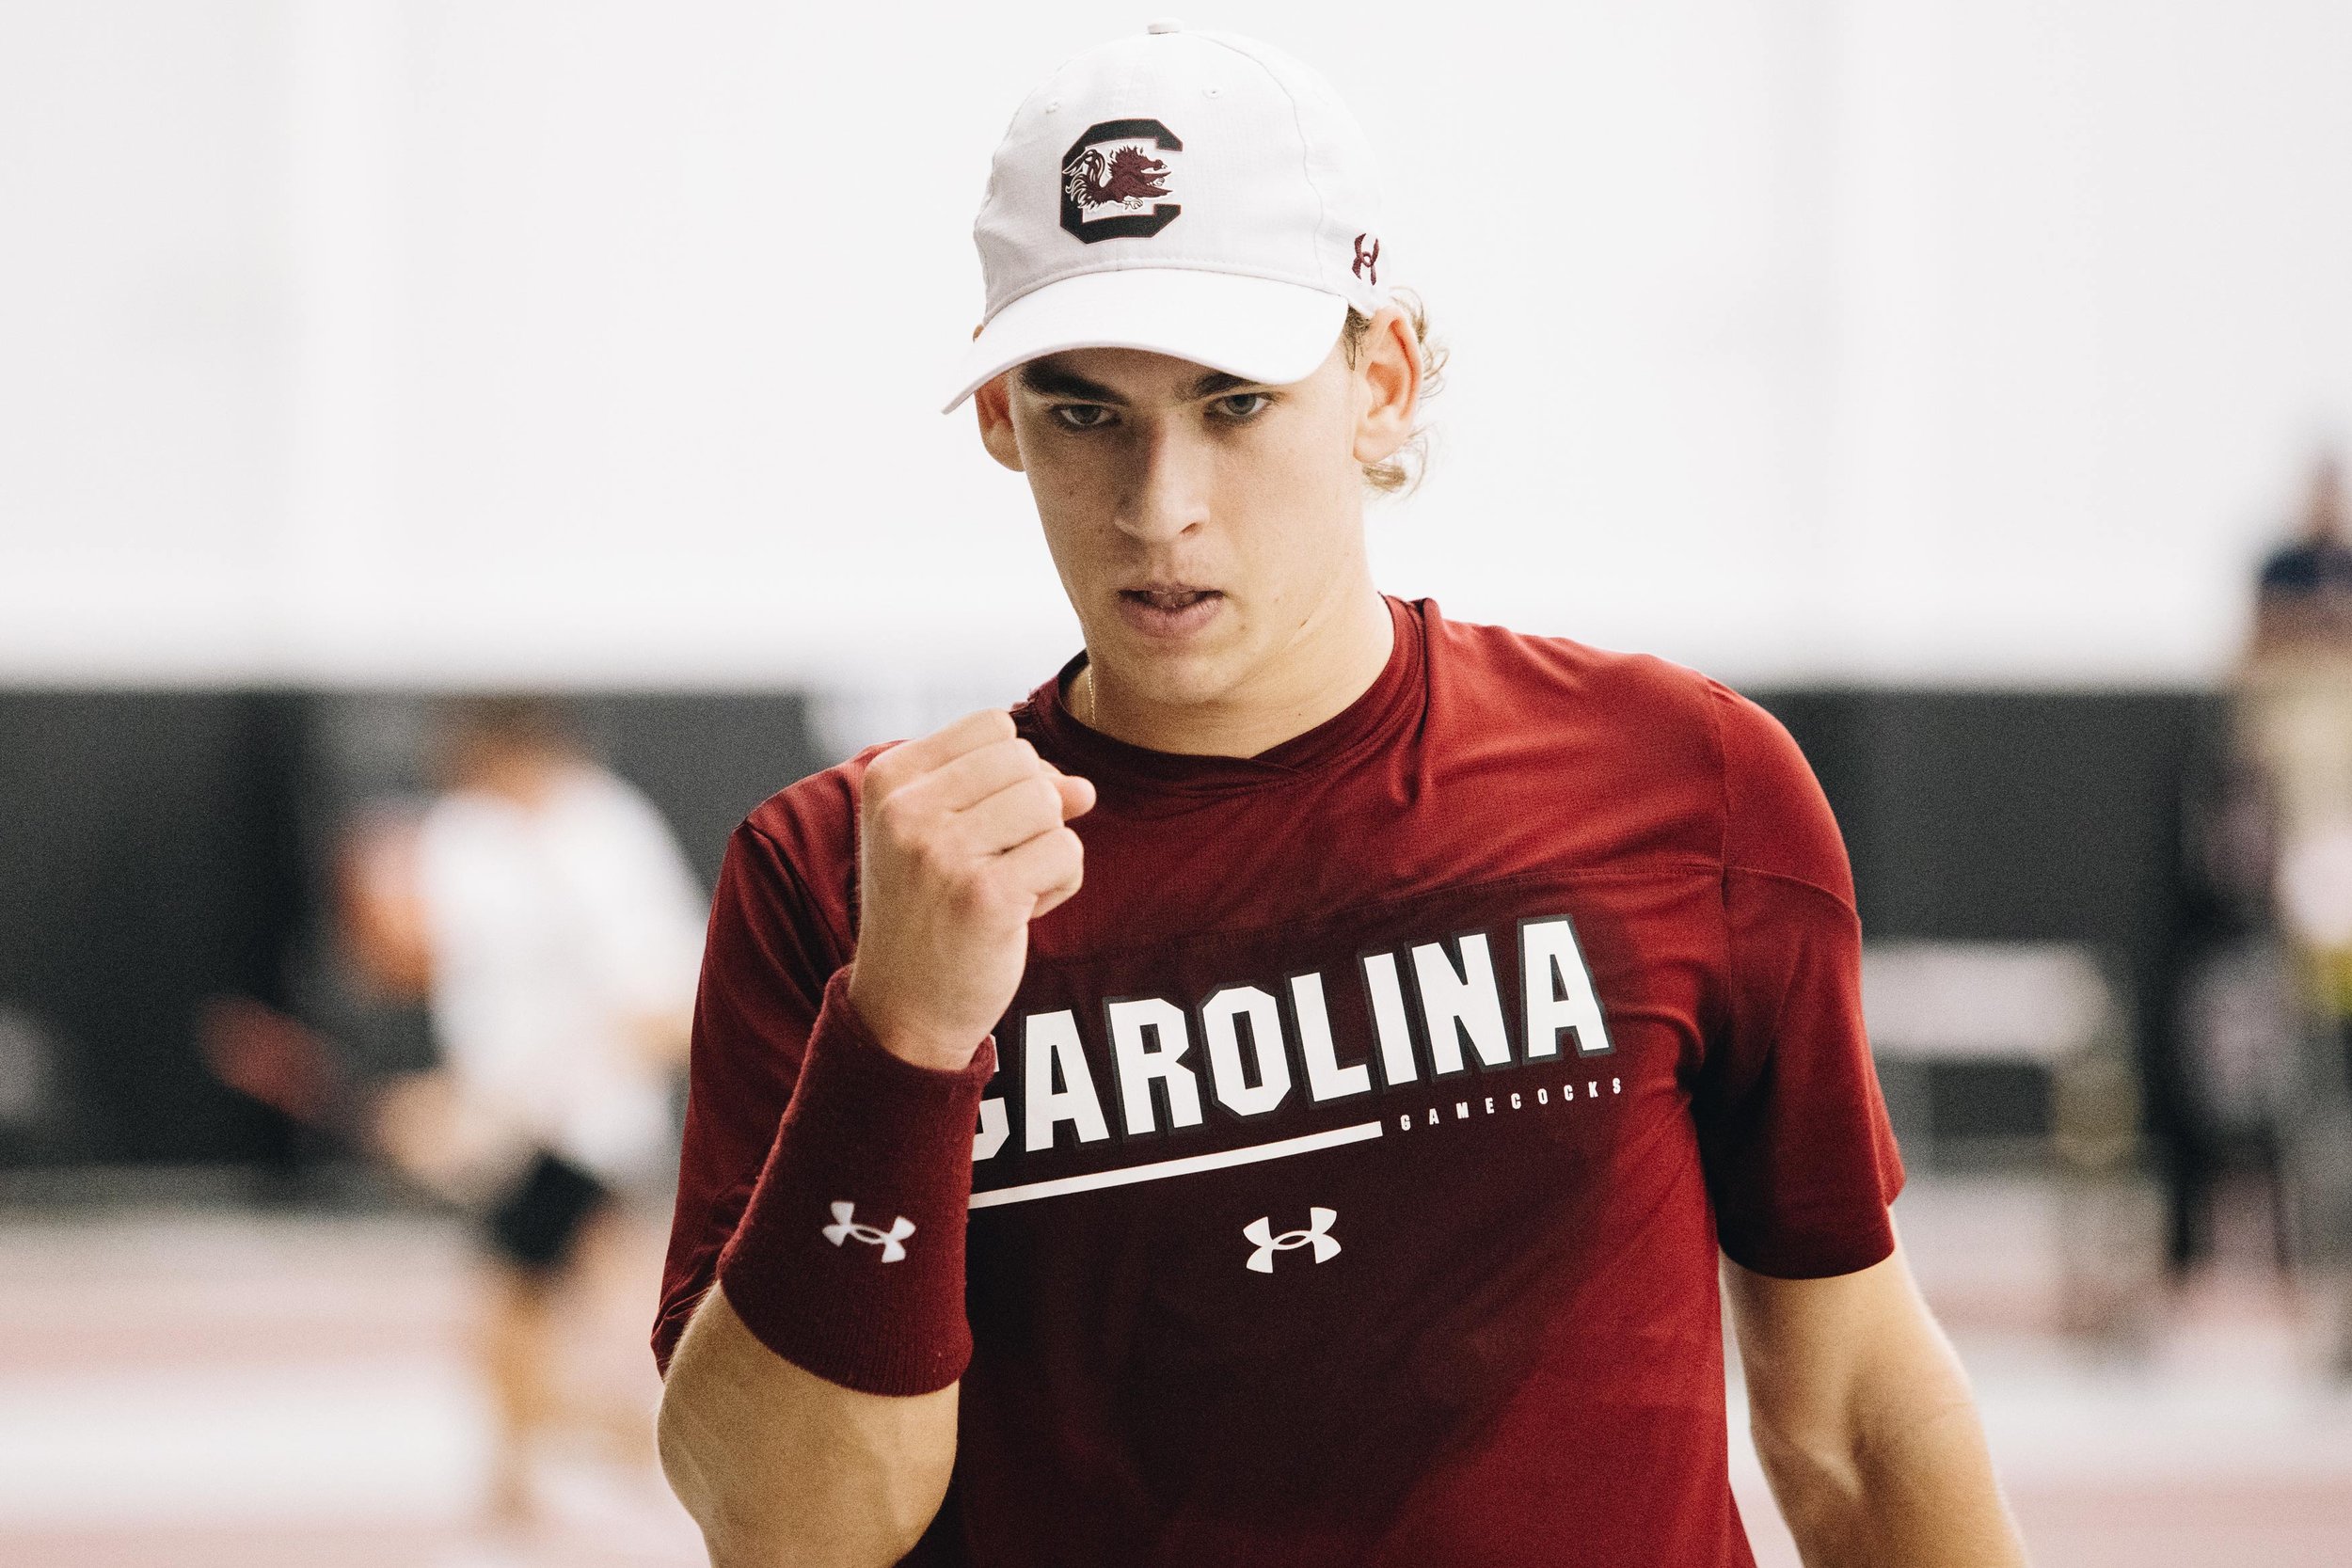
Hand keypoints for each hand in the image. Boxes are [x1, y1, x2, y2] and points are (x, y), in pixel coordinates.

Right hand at [847, 710, 1094, 1069]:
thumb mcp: (948, 835)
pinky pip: (1067, 852)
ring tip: (1006, 887)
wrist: (903, 1009)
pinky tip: (1020, 913)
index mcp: (888, 779)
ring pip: (1050, 802)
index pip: (993, 727)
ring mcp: (944, 851)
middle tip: (993, 864)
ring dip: (1047, 847)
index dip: (1012, 773)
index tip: (981, 826)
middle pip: (1025, 761)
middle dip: (1032, 811)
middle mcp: (907, 809)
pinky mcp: (986, 895)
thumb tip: (1082, 787)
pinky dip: (1060, 883)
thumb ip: (1011, 792)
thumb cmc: (929, 912)